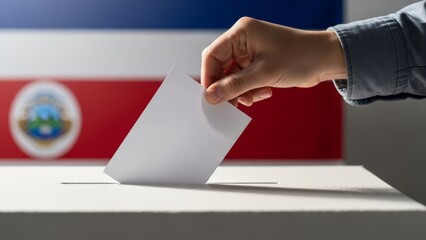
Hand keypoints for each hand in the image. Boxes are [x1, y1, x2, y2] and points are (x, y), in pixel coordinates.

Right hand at [201, 17, 346, 105]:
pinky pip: (245, 80)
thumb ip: (234, 86)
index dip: (209, 77)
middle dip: (227, 87)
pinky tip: (264, 93)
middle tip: (232, 104)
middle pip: (221, 67)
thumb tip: (211, 96)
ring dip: (241, 91)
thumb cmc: (300, 57)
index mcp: (242, 33)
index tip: (211, 97)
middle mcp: (244, 40)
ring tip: (254, 98)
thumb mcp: (263, 74)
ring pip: (233, 76)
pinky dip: (250, 90)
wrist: (326, 60)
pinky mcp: (259, 62)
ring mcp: (251, 51)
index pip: (212, 55)